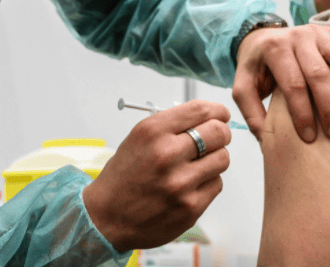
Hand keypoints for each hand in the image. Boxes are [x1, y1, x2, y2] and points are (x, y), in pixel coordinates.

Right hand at [83, 100, 230, 251]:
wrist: (106, 218)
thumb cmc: (123, 178)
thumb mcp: (137, 139)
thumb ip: (170, 126)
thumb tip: (206, 117)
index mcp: (152, 132)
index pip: (201, 110)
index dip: (217, 111)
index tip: (220, 115)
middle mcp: (166, 154)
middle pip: (219, 133)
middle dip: (220, 134)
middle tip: (215, 139)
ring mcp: (180, 182)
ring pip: (223, 158)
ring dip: (215, 159)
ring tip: (198, 165)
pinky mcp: (190, 207)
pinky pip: (217, 184)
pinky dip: (208, 182)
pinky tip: (191, 185)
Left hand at [232, 25, 329, 142]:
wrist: (264, 38)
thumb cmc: (258, 69)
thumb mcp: (244, 87)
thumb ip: (251, 111)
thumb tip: (266, 138)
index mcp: (273, 49)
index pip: (292, 84)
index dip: (302, 112)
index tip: (310, 137)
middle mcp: (297, 36)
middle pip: (318, 72)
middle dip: (329, 105)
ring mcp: (317, 31)